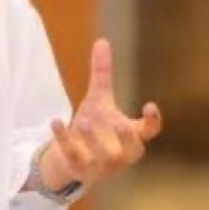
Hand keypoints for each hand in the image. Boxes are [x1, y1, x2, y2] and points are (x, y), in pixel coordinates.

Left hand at [40, 39, 161, 188]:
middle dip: (126, 139)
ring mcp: (102, 165)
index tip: (150, 106)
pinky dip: (65, 140)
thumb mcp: (98, 99)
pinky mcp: (80, 169)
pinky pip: (74, 156)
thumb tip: (102, 40)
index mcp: (132, 136)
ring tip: (82, 121)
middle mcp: (122, 154)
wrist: (72, 157)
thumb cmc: (94, 127)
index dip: (153, 122)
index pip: (149, 131)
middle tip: (118, 122)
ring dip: (93, 140)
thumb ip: (102, 73)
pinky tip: (56, 121)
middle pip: (132, 151)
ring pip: (103, 157)